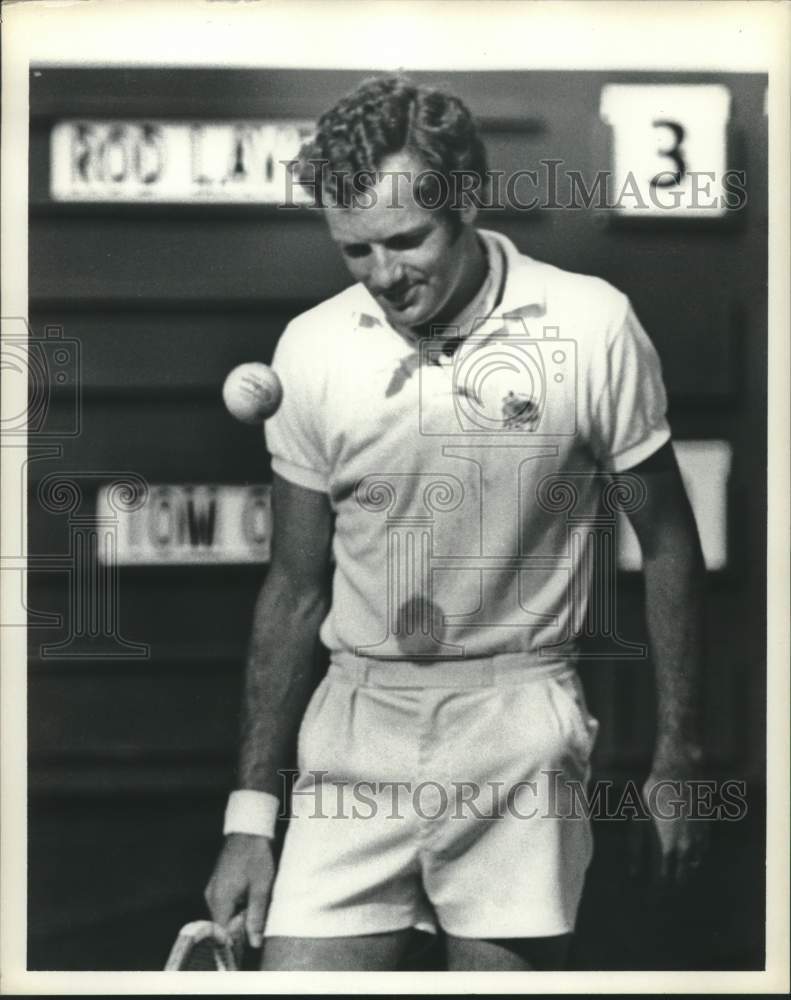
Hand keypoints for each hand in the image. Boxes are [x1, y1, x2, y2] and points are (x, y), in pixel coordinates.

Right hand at [204, 833, 274, 947]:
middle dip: (239, 925)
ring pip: (224, 913)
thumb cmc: (256, 857)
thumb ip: (256, 917)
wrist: (249, 829)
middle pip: (222, 924)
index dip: (236, 938)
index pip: (221, 934)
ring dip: (238, 913)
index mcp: (219, 900)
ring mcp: (212, 889)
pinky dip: (236, 903)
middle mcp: (211, 896)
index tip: (251, 930)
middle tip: (256, 910)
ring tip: (254, 898)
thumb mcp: (261, 888)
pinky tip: (249, 892)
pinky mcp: (216, 883)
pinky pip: (224, 902)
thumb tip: (254, 943)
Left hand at [641, 772, 709, 887]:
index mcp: (666, 849)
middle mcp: (685, 850)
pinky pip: (701, 854)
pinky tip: (687, 862)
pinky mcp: (705, 832)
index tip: (649, 903)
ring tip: (673, 882)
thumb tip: (633, 874)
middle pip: (679, 879)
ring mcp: (698, 842)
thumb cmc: (652, 795)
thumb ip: (636, 849)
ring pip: (693, 868)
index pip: (662, 882)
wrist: (678, 774)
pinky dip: (694, 862)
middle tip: (660, 897)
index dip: (655, 895)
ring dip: (683, 877)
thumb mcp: (637, 820)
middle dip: (670, 889)